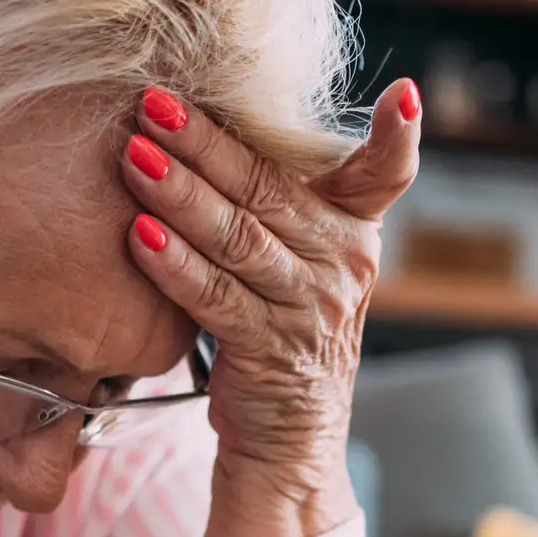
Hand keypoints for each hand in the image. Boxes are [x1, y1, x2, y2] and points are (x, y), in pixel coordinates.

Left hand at [121, 80, 420, 536]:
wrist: (287, 439)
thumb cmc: (277, 327)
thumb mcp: (295, 258)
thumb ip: (275, 197)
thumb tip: (200, 117)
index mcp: (353, 229)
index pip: (386, 175)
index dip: (397, 138)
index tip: (403, 97)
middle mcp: (343, 263)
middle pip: (268, 189)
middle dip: (205, 141)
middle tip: (153, 101)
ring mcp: (311, 309)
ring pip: (239, 239)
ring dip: (180, 195)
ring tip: (134, 158)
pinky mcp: (271, 353)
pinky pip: (216, 299)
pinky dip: (174, 266)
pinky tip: (138, 236)